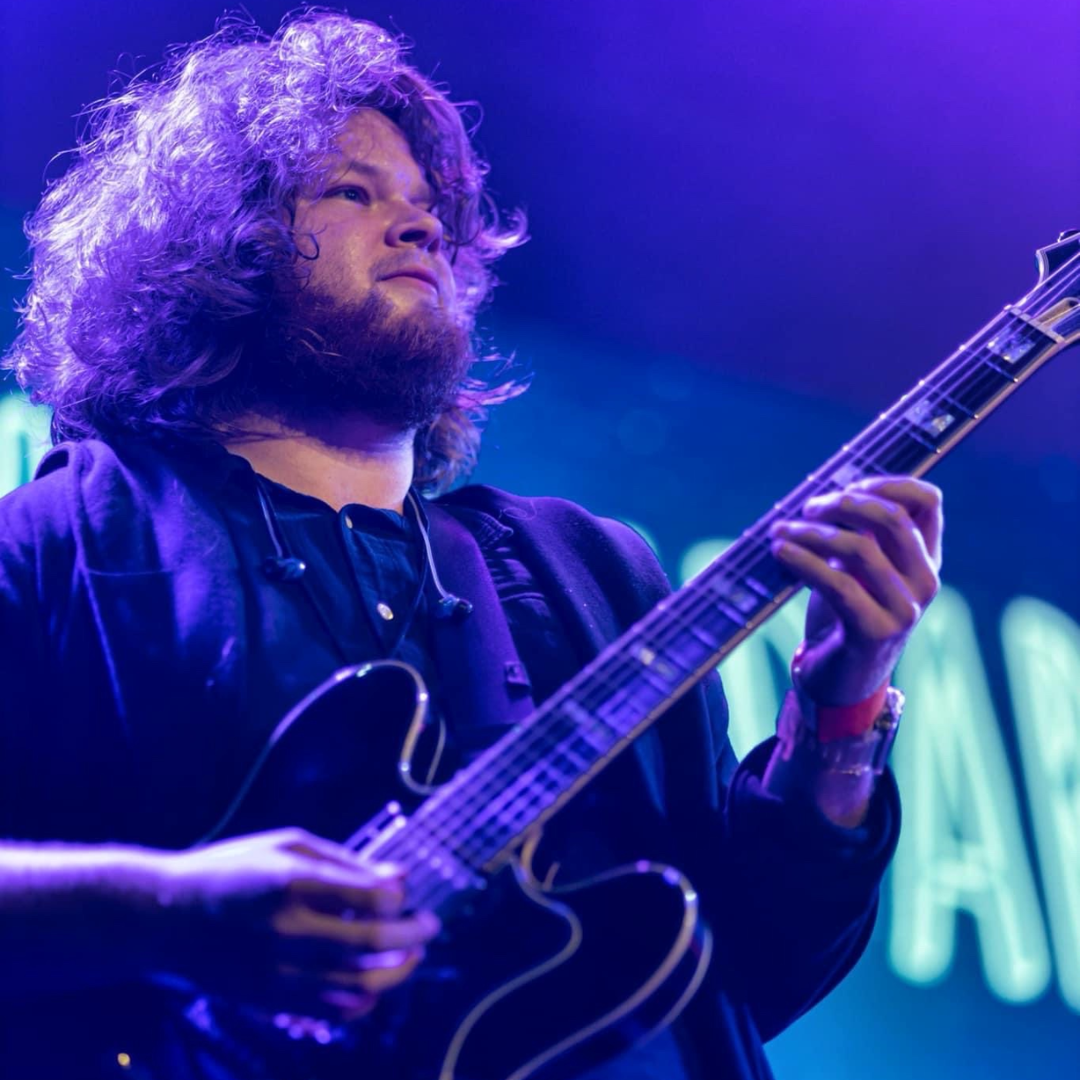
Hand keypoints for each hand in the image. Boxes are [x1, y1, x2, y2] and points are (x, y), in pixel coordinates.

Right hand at [152, 827, 439, 1023]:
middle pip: (372, 943)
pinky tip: (375, 984)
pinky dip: (364, 1000)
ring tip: (413, 953)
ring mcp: (279, 971)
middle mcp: (288, 931)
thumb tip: (398, 875)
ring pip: (359, 983)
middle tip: (431, 924)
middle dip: (413, 933)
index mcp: (291, 883)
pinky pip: (332, 1010)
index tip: (406, 891)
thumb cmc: (230, 869)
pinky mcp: (271, 1000)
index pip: (368, 896)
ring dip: (398, 969)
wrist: (164, 920)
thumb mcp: (285, 846)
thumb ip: (343, 861)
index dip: (398, 896)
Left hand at [767, 477, 942, 704]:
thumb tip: (823, 491)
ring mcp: (905, 609)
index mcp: (925, 558)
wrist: (839, 680)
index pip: (928, 501)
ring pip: (861, 548)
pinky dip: (804, 561)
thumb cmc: (843, 614)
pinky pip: (838, 584)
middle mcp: (925, 581)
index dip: (887, 482)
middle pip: (893, 518)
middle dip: (843, 503)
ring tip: (780, 532)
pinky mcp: (876, 631)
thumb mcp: (855, 566)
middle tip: (808, 507)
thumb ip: (855, 531)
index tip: (846, 484)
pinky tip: (780, 552)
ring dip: (811, 533)